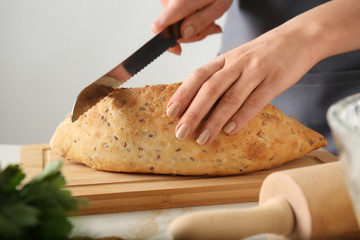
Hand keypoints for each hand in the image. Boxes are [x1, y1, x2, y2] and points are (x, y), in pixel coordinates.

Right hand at [151, 0, 231, 54]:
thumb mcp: (218, 6)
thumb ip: (201, 21)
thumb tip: (183, 33)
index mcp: (180, 2)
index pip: (160, 25)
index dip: (168, 41)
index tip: (177, 49)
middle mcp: (169, 0)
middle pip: (173, 30)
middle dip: (192, 33)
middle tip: (210, 25)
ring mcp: (168, 0)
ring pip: (176, 25)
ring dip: (194, 26)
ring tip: (208, 15)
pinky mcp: (169, 1)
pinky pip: (177, 18)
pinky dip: (191, 19)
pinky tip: (202, 12)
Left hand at [166, 26, 318, 144]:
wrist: (299, 38)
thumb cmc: (263, 53)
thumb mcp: (237, 59)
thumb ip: (220, 76)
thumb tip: (199, 101)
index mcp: (224, 59)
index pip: (197, 75)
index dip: (182, 94)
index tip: (170, 112)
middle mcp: (236, 63)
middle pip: (209, 89)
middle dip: (193, 113)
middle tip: (181, 132)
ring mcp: (255, 71)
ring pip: (230, 97)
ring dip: (214, 121)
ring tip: (203, 139)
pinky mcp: (275, 80)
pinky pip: (256, 100)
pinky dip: (242, 117)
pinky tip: (230, 131)